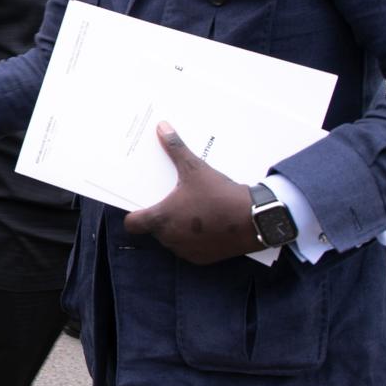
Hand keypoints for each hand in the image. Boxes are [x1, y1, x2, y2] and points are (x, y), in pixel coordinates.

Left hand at [123, 121, 258, 264]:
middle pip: (153, 229)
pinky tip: (204, 222)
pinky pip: (188, 249)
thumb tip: (161, 127)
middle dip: (160, 215)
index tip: (140, 204)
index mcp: (161, 219)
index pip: (132, 223)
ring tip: (188, 209)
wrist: (254, 218)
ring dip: (176, 227)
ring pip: (171, 239)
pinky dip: (192, 238)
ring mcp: (185, 251)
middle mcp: (169, 239)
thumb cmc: (219, 194)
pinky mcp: (202, 259)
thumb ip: (175, 148)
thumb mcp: (195, 168)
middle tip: (170, 199)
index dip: (133, 213)